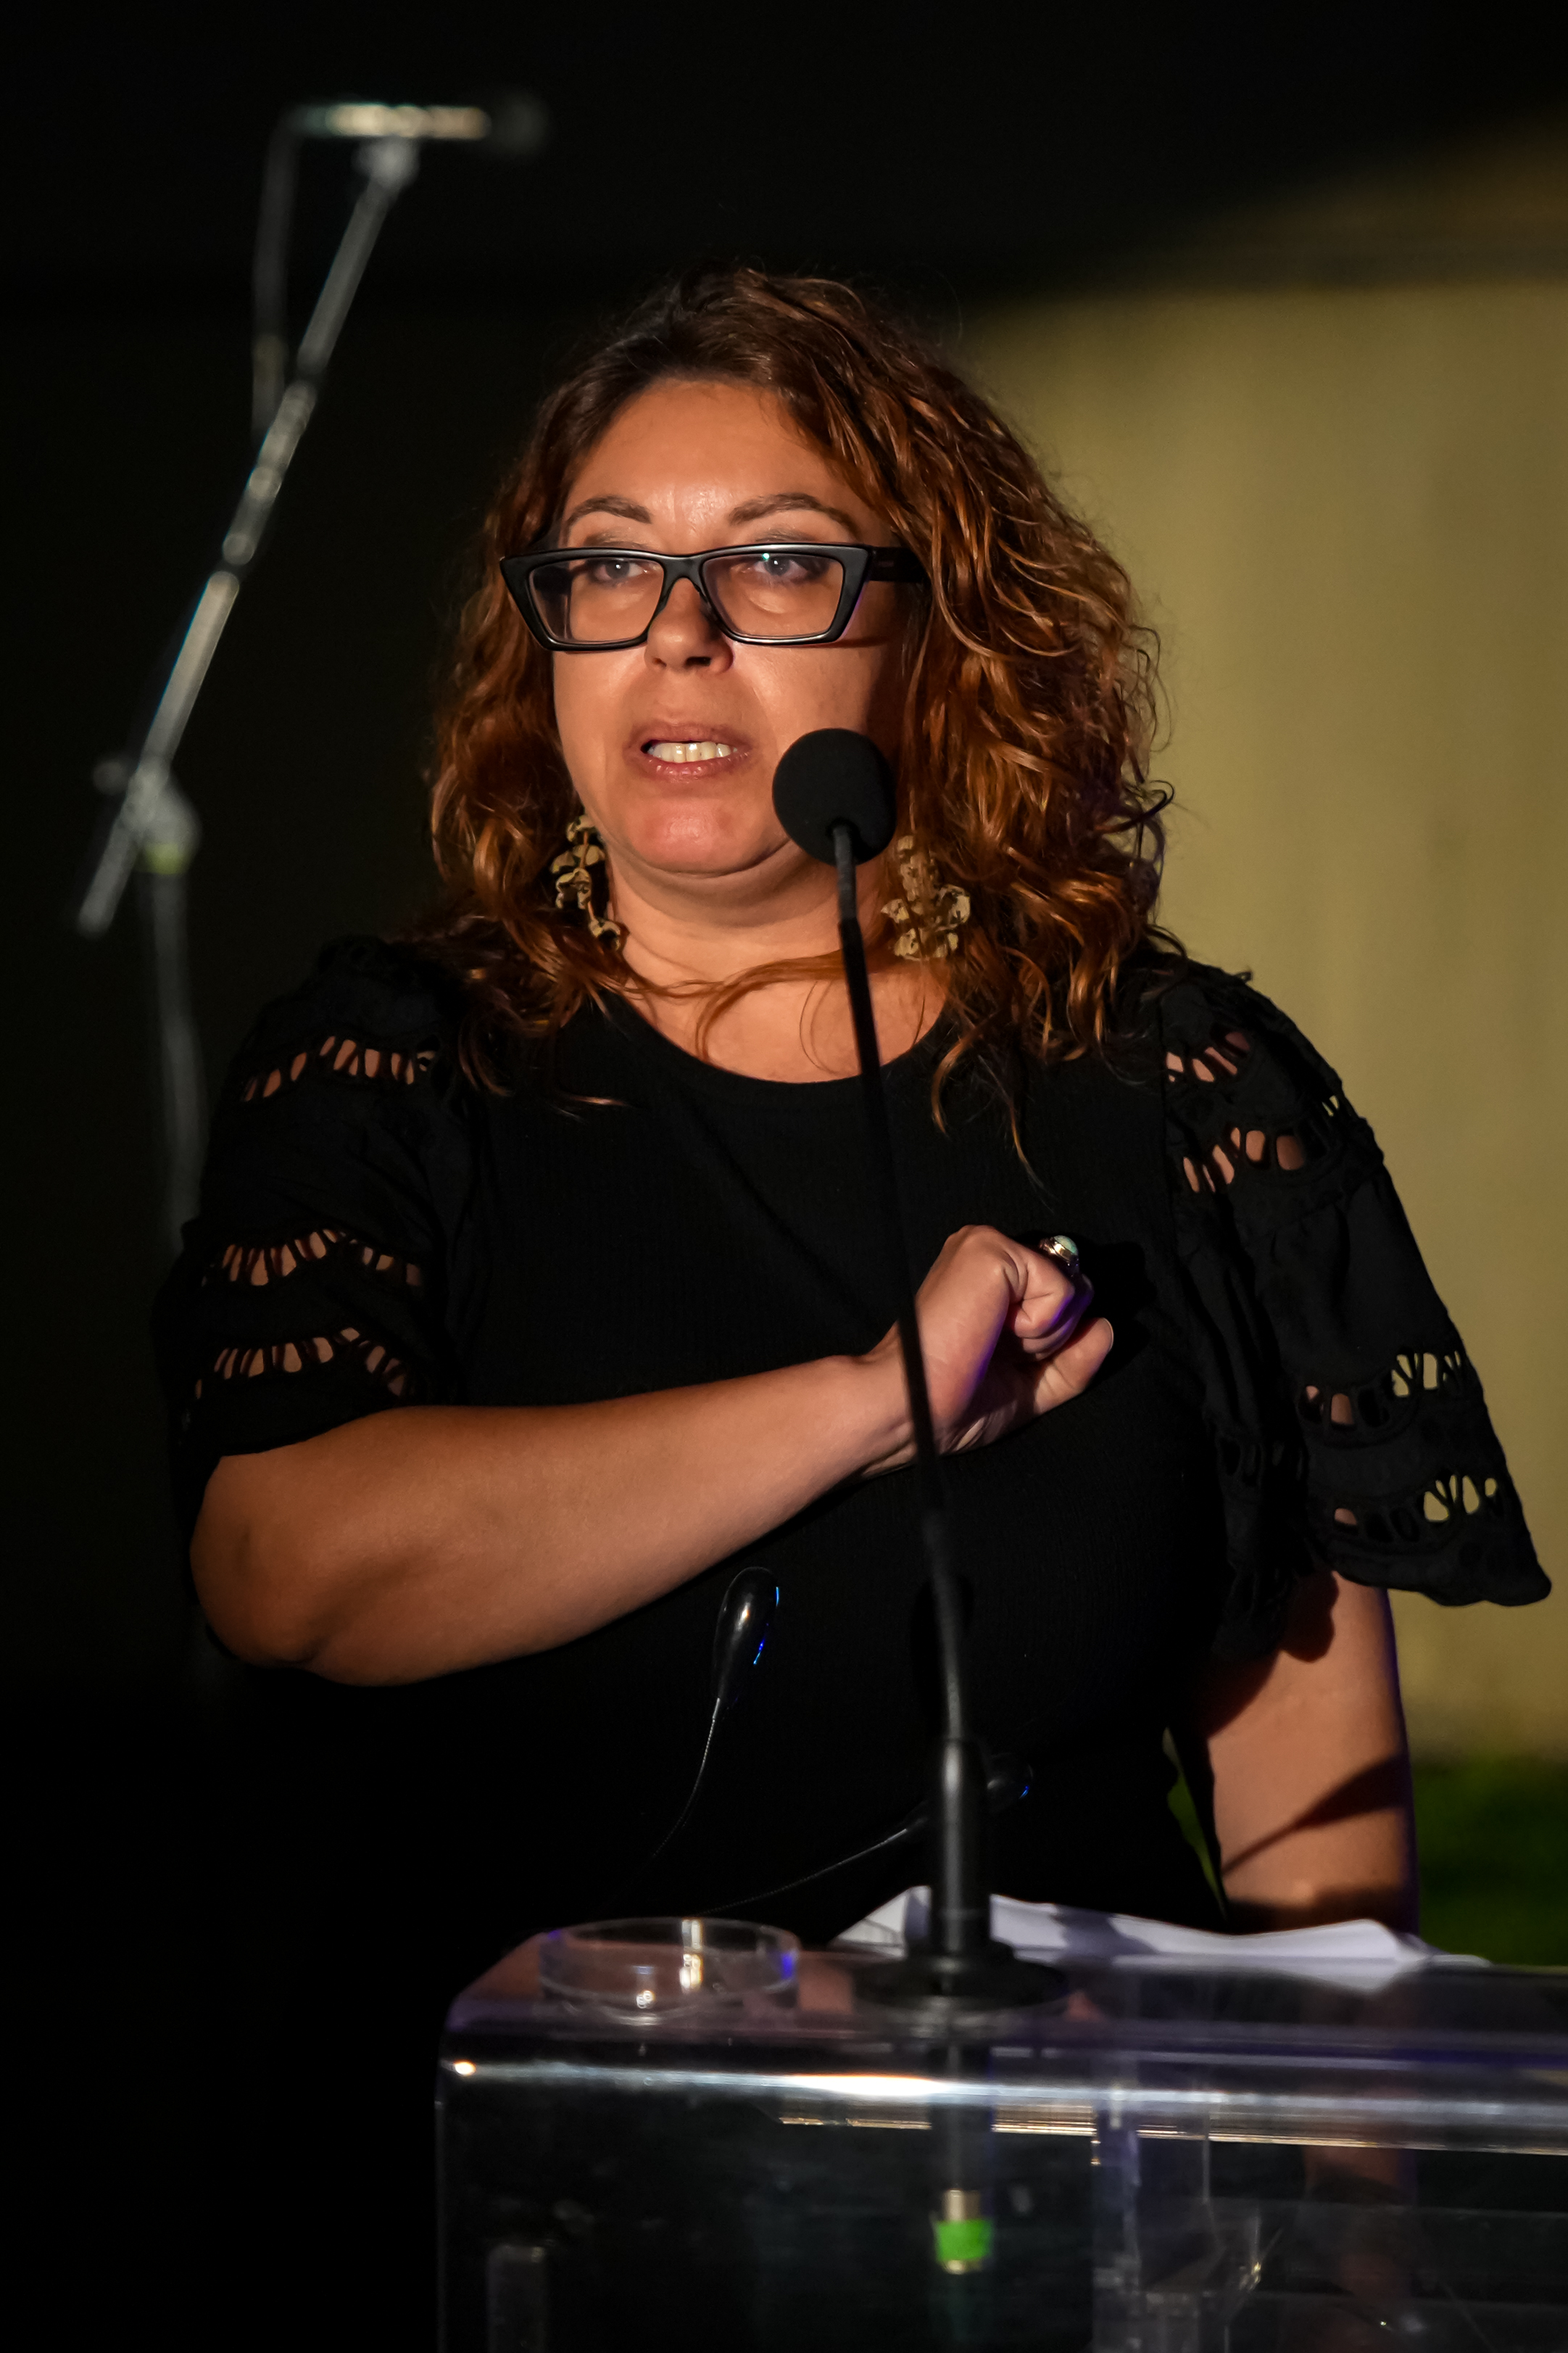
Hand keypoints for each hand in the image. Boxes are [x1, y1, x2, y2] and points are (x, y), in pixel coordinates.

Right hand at [861, 1225, 1112, 1469]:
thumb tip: (1107, 1328)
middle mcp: (989, 1252)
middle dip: (1054, 1335)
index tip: (1002, 1360)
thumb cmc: (952, 1401)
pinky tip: (993, 1332)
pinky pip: (1061, 1288)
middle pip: (1077, 1286)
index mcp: (993, 1280)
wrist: (912, 1410)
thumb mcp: (1030, 1385)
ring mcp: (988, 1246)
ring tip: (992, 1343)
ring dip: (1046, 1333)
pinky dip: (1039, 1325)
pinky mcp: (990, 1250)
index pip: (1065, 1295)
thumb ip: (1073, 1359)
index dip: (1052, 1340)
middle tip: (998, 1352)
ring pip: (1073, 1286)